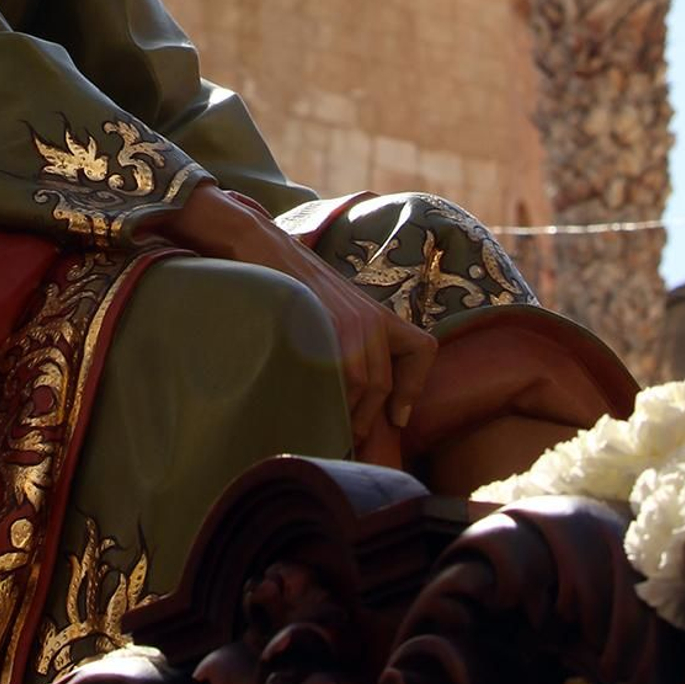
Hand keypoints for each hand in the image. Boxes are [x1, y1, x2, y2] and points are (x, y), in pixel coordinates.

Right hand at [149, 184, 437, 449]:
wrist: (262, 245)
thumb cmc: (294, 282)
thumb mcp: (336, 307)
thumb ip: (354, 339)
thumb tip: (356, 389)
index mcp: (377, 313)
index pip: (422, 349)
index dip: (414, 388)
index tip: (397, 418)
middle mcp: (369, 316)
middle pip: (382, 382)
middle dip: (367, 418)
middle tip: (349, 438)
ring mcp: (345, 320)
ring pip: (362, 382)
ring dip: (348, 414)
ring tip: (329, 429)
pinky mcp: (321, 324)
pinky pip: (334, 373)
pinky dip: (327, 398)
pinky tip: (309, 404)